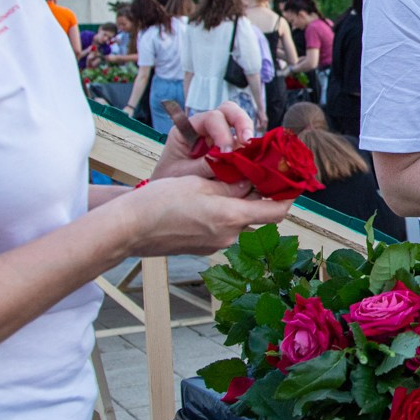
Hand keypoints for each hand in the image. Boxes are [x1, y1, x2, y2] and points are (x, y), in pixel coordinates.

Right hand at [120, 175, 291, 257]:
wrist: (129, 229)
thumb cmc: (159, 202)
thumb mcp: (198, 183)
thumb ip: (228, 183)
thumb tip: (250, 180)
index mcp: (231, 217)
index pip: (276, 211)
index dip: (288, 196)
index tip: (291, 182)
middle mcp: (228, 235)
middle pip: (257, 215)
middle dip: (259, 194)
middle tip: (256, 172)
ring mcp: (215, 244)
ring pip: (238, 219)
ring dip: (239, 202)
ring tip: (227, 179)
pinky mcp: (202, 247)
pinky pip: (222, 227)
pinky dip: (223, 212)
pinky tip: (208, 197)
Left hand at [149, 101, 256, 180]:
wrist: (169, 196)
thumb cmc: (170, 180)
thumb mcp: (182, 174)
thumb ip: (203, 165)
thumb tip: (228, 160)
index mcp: (188, 128)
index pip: (210, 118)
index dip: (222, 132)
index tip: (227, 152)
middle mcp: (206, 128)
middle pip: (229, 111)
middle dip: (241, 123)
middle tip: (248, 141)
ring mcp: (219, 138)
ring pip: (240, 124)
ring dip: (248, 137)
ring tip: (254, 154)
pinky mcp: (230, 151)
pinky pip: (244, 145)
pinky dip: (251, 151)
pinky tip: (253, 163)